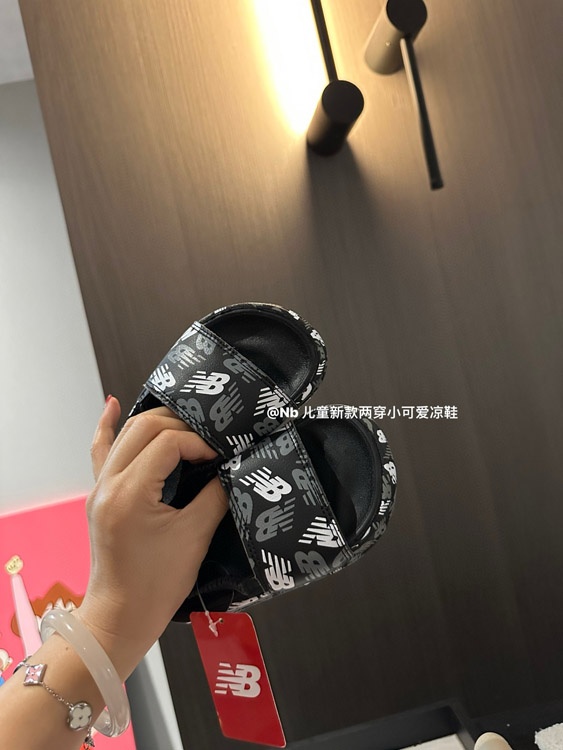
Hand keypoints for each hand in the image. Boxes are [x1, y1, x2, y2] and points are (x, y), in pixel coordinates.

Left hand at [77, 397, 227, 678]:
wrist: (121, 616)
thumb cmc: (159, 583)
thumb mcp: (195, 536)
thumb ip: (214, 494)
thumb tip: (229, 466)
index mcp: (130, 493)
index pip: (167, 443)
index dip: (198, 441)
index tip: (220, 455)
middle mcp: (108, 483)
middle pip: (144, 428)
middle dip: (181, 424)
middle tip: (209, 437)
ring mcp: (100, 488)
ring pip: (125, 435)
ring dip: (156, 422)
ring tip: (186, 420)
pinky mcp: (100, 495)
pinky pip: (100, 452)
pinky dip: (107, 427)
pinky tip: (113, 404)